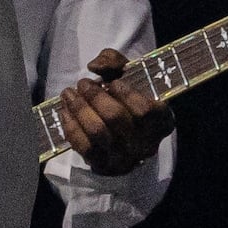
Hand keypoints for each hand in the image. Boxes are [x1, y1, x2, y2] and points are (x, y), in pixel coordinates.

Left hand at [49, 48, 175, 175]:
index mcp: (162, 121)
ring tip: (68, 94)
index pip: (145, 110)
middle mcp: (145, 143)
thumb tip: (95, 66)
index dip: (126, 95)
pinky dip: (71, 127)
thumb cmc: (129, 99)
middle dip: (94, 97)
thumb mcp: (131, 76)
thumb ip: (115, 61)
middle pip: (115, 118)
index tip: (112, 82)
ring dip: (79, 109)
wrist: (126, 137)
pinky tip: (65, 112)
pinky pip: (84, 146)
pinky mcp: (103, 166)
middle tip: (82, 83)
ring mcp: (124, 158)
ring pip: (97, 132)